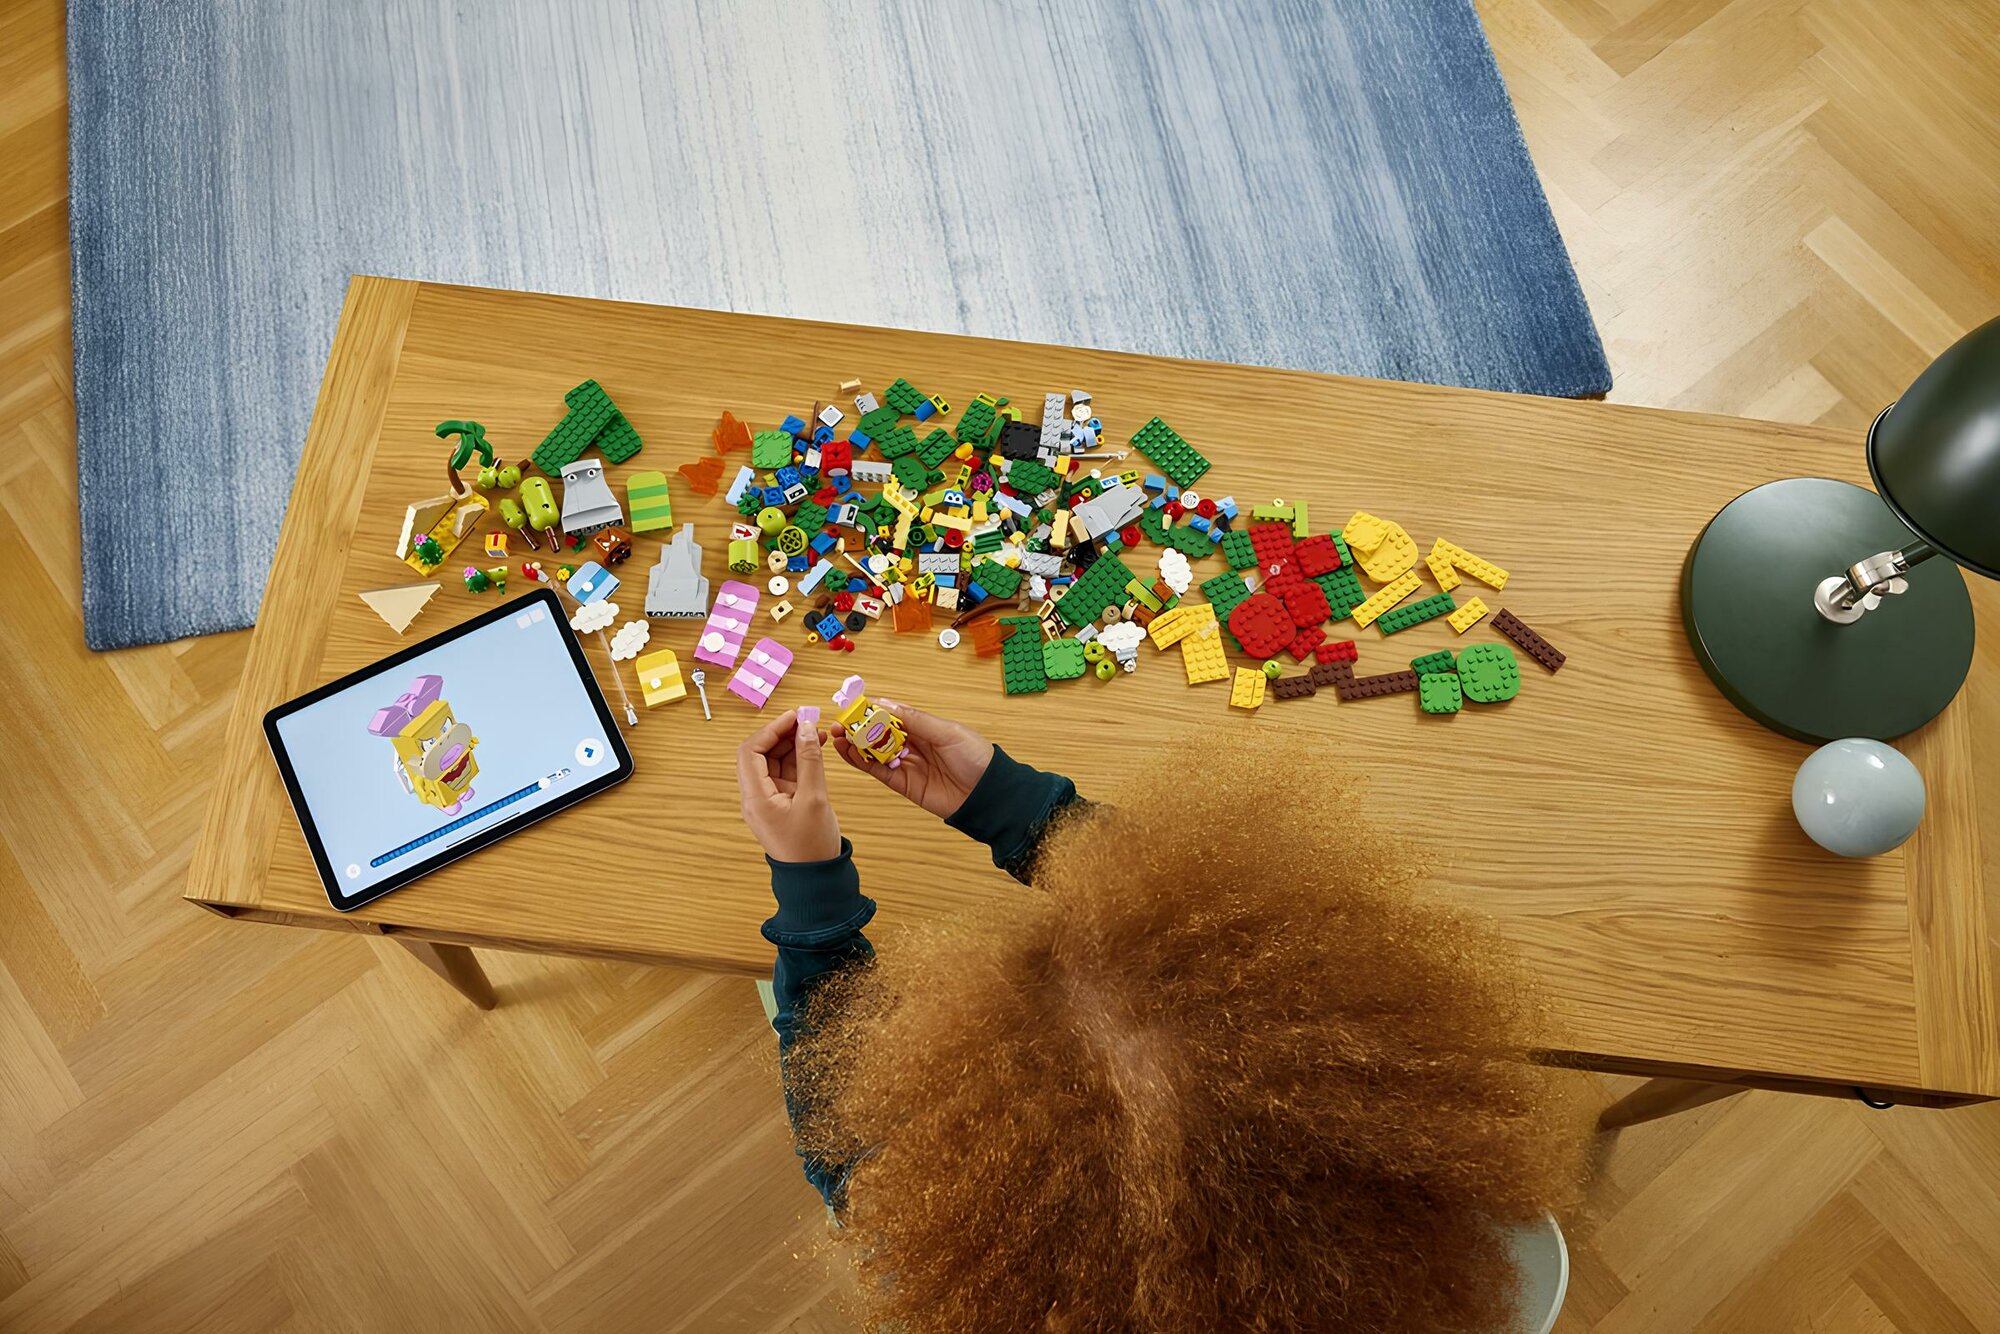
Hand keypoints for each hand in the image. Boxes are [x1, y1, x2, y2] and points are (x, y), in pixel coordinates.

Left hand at [736, 708, 840, 862]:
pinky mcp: (781, 804)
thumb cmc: (812, 847)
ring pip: (774, 762)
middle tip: (807, 720)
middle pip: (760, 754)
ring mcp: (768, 801)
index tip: (794, 717)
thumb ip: (810, 760)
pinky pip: (785, 774)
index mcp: (755, 798)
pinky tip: (814, 749)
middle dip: (782, 734)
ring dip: (792, 744)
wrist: (816, 879)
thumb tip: (806, 728)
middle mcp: (756, 798)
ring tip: (815, 732)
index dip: (771, 729)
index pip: (750, 751)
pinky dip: (798, 759)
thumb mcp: (814, 798)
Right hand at [831, 699, 993, 819]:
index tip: (853, 702)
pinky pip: (877, 770)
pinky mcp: (903, 784)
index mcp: (926, 727)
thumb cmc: (977, 758)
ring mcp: (907, 764)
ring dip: (854, 743)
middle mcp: (914, 744)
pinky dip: (860, 762)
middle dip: (859, 726)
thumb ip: (916, 720)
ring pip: (874, 751)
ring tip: (836, 735)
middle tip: (840, 720)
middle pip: (879, 732)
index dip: (872, 707)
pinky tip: (846, 752)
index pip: (893, 713)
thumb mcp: (947, 732)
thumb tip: (887, 704)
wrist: (987, 795)